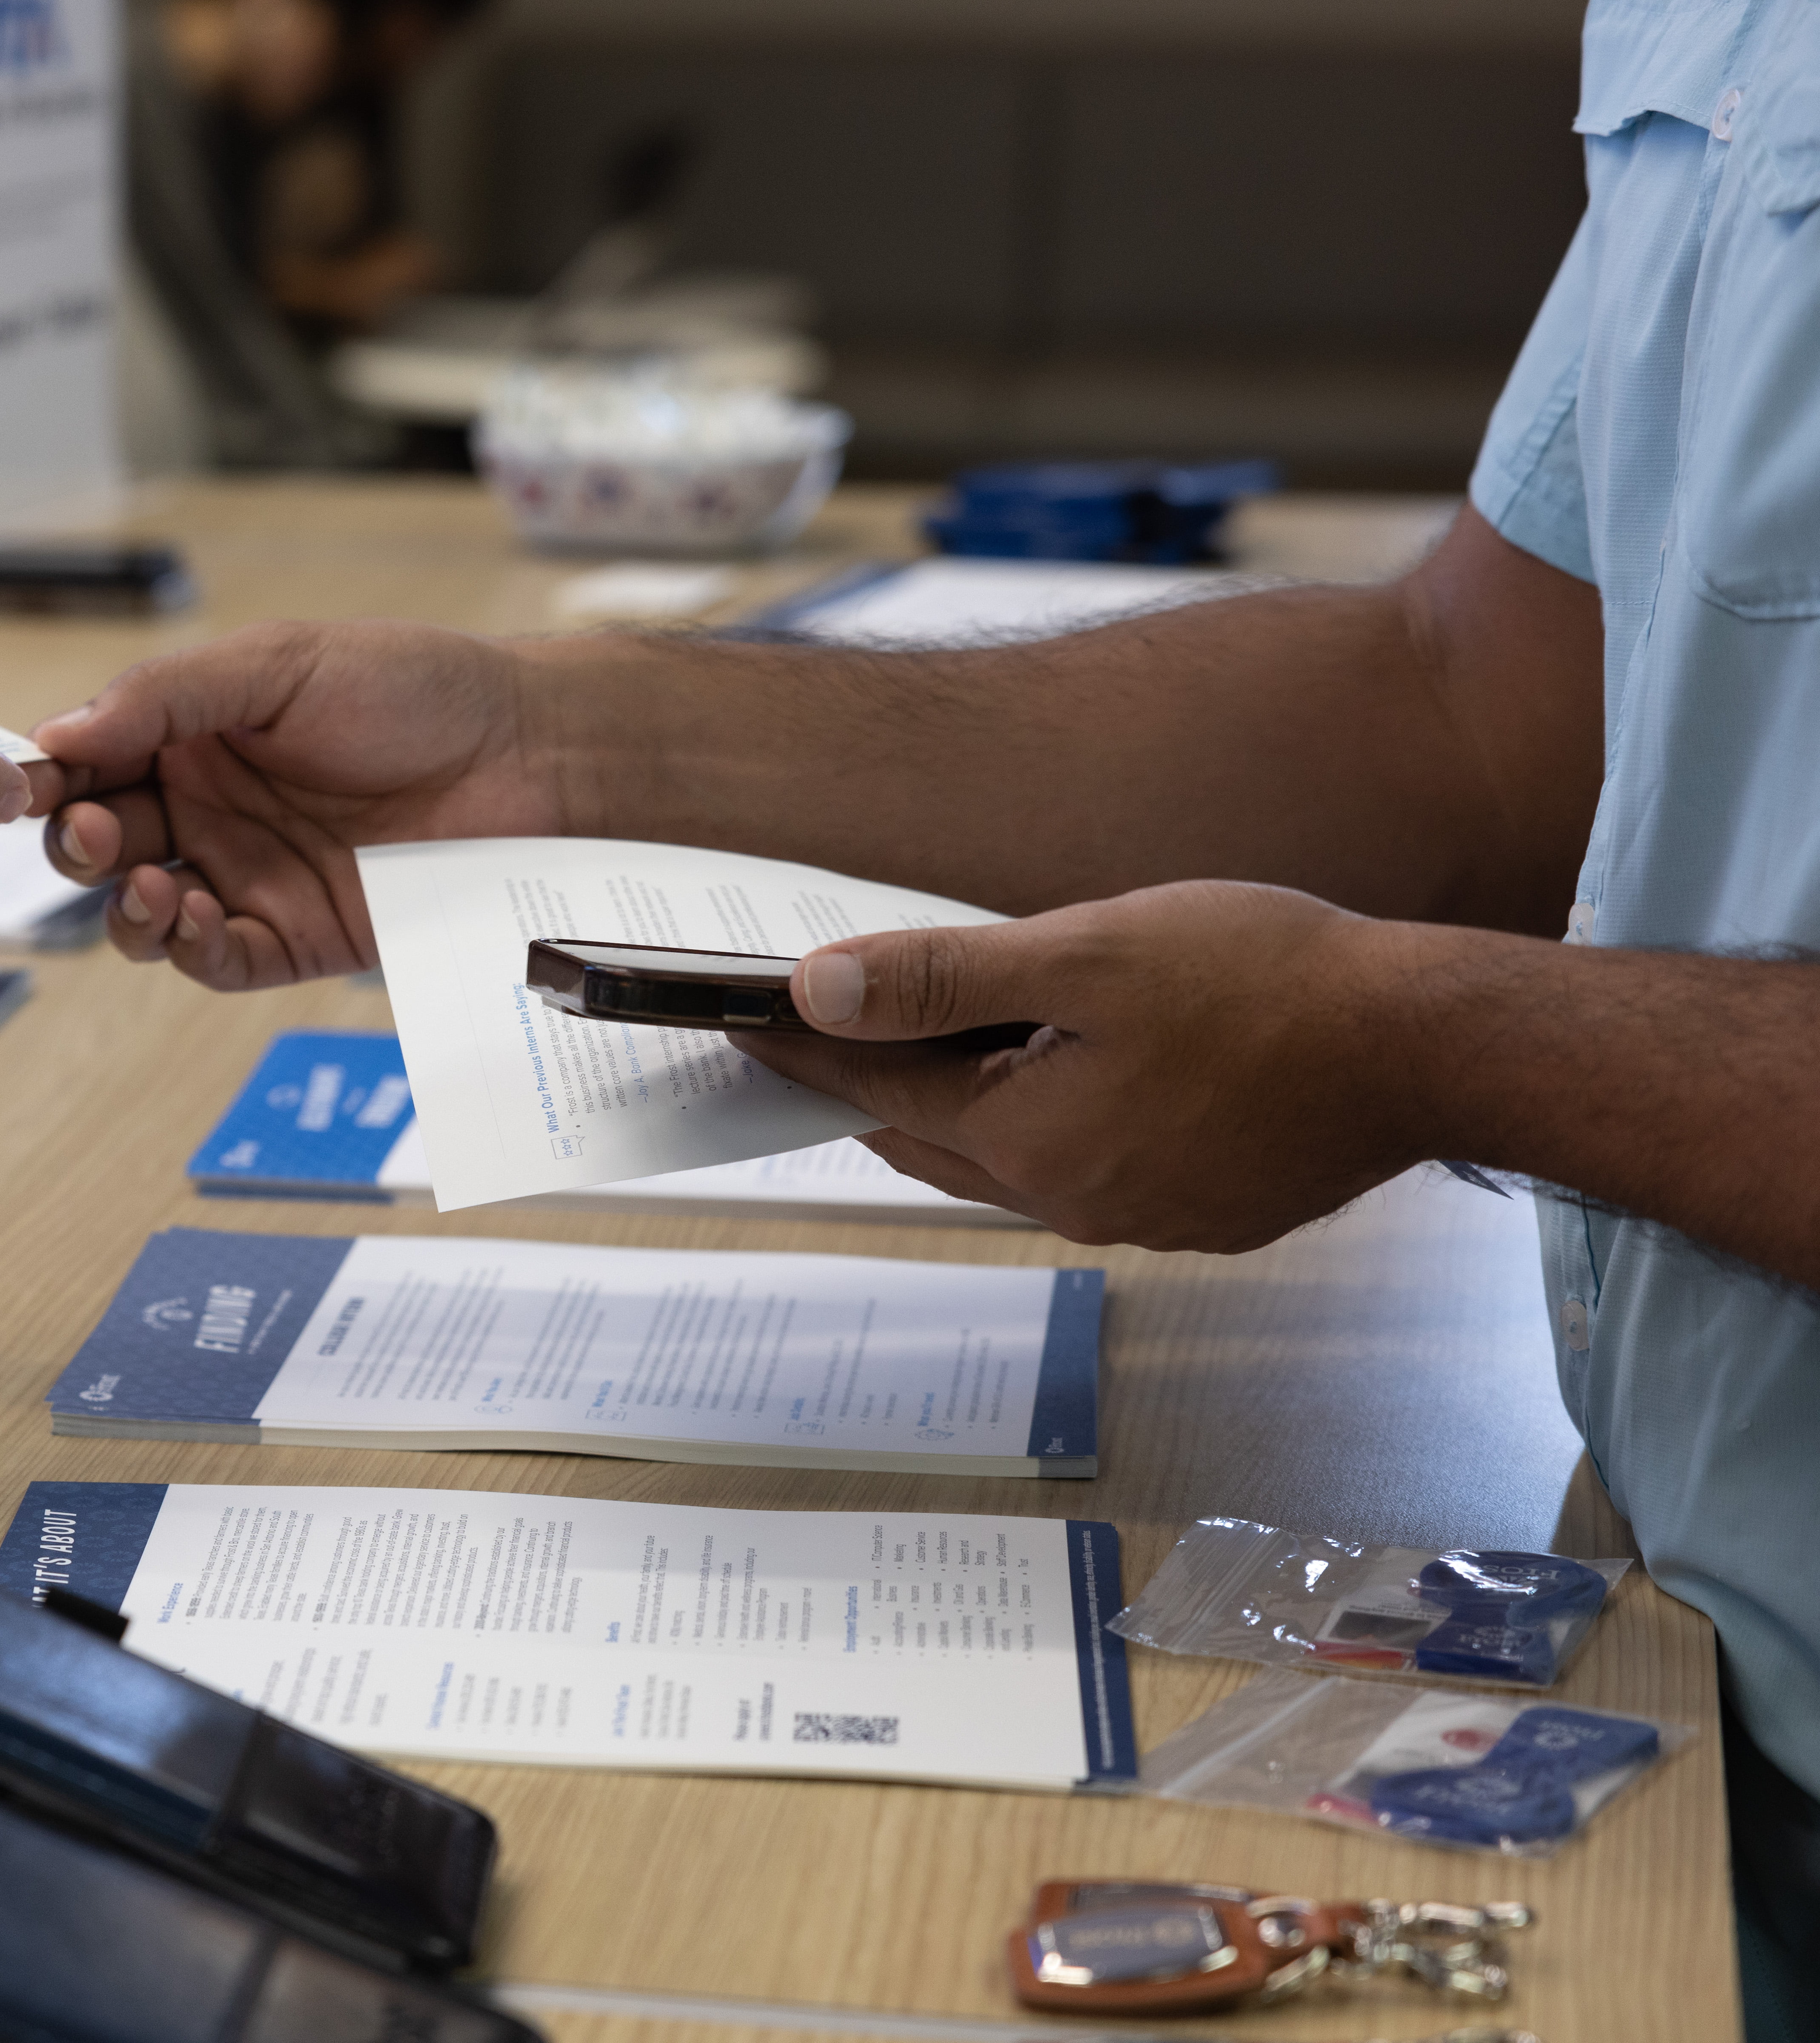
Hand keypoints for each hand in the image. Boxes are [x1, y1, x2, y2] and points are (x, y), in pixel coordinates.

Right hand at [28, 620, 559, 987]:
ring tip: (152, 884)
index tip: (28, 782)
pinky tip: (197, 917)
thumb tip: (58, 733)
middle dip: (78, 842)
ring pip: (145, 913)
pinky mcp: (295, 934)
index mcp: (190, 735)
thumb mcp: (276, 663)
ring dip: (127, 906)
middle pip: (101, 843)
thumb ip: (165, 696)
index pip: (89, 762)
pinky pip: (217, 960)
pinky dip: (190, 948)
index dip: (48, 776)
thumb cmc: (414, 688)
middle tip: (93, 831)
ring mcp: (248, 875)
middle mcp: (207, 809)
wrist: (524, 752)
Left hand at [728, 880, 1434, 1250]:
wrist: (1426, 1047)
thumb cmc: (1267, 982)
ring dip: (958, 1110)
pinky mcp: (1204, 1207)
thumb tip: (816, 993)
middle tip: (808, 1043)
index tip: (742, 1020)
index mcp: (1028, 1139)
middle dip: (866, 1087)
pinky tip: (1059, 1081)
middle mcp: (1073, 1197)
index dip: (802, 1049)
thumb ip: (942, 978)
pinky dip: (1047, 1126)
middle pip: (930, 1139)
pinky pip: (1089, 1168)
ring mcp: (1143, 1213)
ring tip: (915, 1056)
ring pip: (1008, 1159)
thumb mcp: (1086, 955)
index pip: (873, 1092)